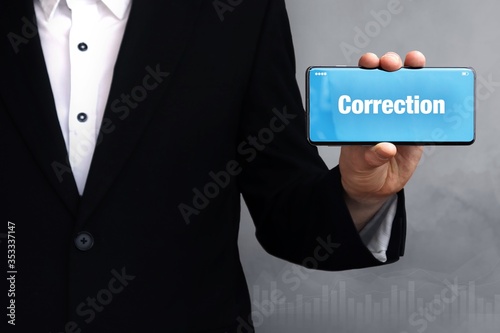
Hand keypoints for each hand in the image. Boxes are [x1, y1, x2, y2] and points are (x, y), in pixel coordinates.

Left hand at [340, 51, 425, 230]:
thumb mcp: (358, 164)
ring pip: (408, 88)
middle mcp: (379, 108)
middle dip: (390, 64)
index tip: (369, 62)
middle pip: (385, 78)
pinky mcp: (416, 130)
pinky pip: (426, 113)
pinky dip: (434, 100)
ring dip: (414, 72)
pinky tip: (438, 91)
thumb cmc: (359, 170)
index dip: (365, 67)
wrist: (374, 188)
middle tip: (391, 65)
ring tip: (416, 64)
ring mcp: (399, 117)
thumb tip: (387, 147)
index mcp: (359, 112)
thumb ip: (370, 156)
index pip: (360, 82)